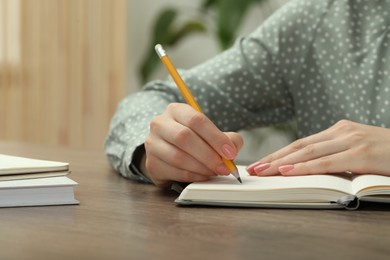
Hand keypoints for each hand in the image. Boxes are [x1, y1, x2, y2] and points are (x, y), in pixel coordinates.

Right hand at [142, 103, 242, 187]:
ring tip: (214, 172)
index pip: (196, 120)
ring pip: (178, 157)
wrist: (168, 153)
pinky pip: (174, 171)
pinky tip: (202, 176)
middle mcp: (160, 124)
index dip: (215, 137)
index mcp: (176, 110)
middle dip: (208, 155)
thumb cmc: (193, 140)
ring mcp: (152, 144)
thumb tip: (232, 150)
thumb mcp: (211, 134)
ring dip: (201, 167)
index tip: (230, 152)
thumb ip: (227, 139)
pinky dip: (192, 176)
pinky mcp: (152, 163)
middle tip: (223, 167)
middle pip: (184, 137)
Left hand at [246, 120, 389, 176]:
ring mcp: (352, 140)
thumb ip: (335, 155)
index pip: (301, 143)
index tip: (261, 163)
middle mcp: (341, 132)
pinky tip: (288, 171)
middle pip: (300, 146)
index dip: (279, 154)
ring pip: (309, 152)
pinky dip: (306, 167)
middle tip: (254, 168)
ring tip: (263, 171)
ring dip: (282, 163)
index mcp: (338, 130)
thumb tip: (308, 168)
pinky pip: (327, 162)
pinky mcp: (361, 153)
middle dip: (274, 158)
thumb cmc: (387, 154)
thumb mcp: (357, 151)